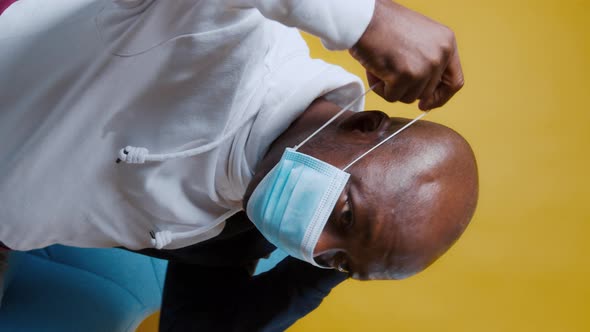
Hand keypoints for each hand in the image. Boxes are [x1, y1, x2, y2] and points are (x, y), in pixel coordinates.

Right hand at [349, 0, 463, 109]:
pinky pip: (392, 97)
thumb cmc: (384, 24)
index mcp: (447, 43)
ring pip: (409, 97)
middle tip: (391, 73)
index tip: (426, 104)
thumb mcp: (420, 37)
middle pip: (427, 93)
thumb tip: (426, 95)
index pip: (454, 82)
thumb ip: (429, 60)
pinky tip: (375, 70)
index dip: (440, 97)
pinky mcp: (405, 76)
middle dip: (407, 89)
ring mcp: (424, 67)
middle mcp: (440, 55)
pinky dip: (380, 88)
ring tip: (382, 67)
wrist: (363, 18)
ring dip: (392, 88)